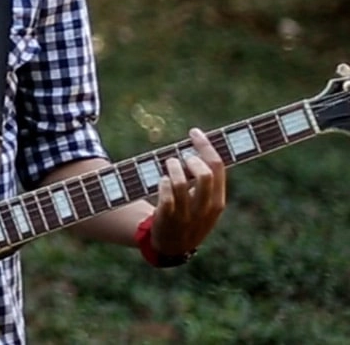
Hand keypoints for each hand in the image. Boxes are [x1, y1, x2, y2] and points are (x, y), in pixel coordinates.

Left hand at [151, 128, 225, 257]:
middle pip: (204, 173)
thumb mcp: (205, 203)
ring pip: (180, 182)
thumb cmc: (190, 216)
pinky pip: (166, 196)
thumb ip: (206, 180)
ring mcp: (187, 214)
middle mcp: (205, 208)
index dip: (205, 145)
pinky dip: (162, 183)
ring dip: (172, 167)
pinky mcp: (168, 218)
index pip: (217, 167)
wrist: (173, 247)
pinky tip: (162, 181)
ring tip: (169, 165)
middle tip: (182, 156)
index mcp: (218, 201)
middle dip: (190, 159)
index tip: (194, 132)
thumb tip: (200, 146)